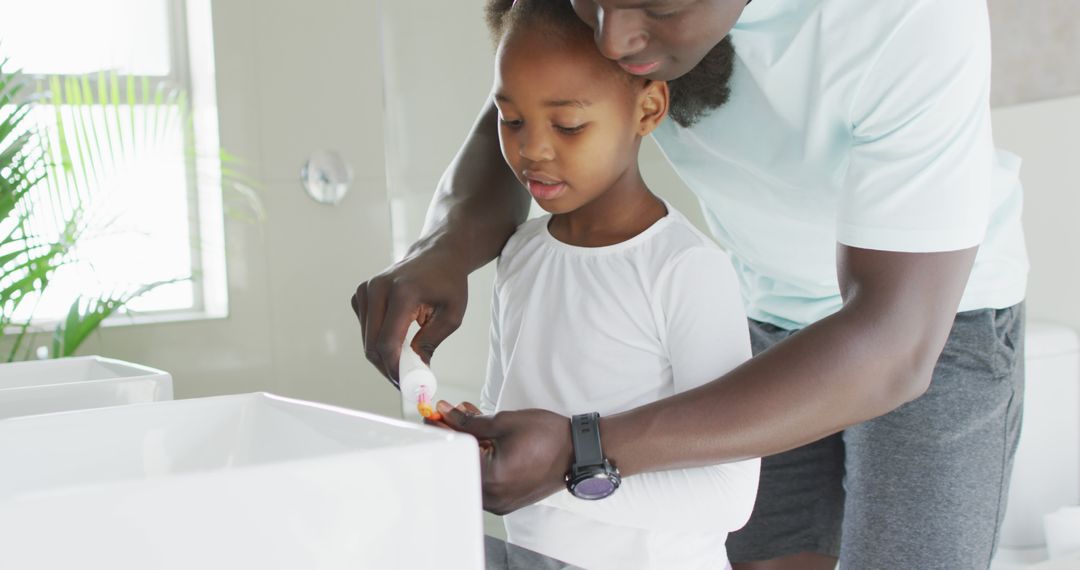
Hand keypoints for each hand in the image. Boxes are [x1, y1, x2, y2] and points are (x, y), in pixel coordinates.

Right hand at [351, 248, 467, 383]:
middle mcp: (378, 288)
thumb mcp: (451, 315)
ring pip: (366, 339)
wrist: (437, 256)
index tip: (406, 385)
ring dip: (383, 356)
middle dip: (387, 368)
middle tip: (404, 381)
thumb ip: (430, 343)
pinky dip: (378, 341)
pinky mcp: (361, 294)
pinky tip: (397, 337)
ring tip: (406, 360)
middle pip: (372, 344)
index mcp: (402, 292)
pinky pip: (365, 329)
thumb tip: (416, 374)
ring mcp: (366, 289)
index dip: (394, 368)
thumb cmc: (448, 283)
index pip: (388, 341)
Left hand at [436, 401, 573, 514]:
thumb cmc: (550, 437)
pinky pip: (486, 480)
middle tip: (450, 416)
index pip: (455, 455)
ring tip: (470, 421)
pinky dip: (481, 459)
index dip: (442, 433)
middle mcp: (494, 498)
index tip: (433, 418)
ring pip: (473, 472)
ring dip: (469, 447)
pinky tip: (482, 438)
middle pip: (461, 466)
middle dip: (455, 438)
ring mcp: (501, 502)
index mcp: (492, 480)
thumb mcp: (505, 422)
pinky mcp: (508, 500)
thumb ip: (470, 420)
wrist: (579, 451)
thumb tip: (447, 414)